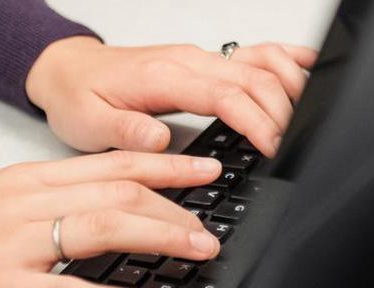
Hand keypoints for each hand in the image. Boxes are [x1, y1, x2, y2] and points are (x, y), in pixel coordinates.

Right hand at [0, 151, 221, 287]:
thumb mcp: (0, 195)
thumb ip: (51, 194)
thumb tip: (103, 198)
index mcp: (34, 180)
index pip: (114, 164)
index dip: (167, 167)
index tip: (206, 170)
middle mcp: (32, 203)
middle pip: (119, 193)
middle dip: (175, 208)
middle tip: (212, 225)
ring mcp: (18, 243)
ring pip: (102, 228)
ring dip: (157, 237)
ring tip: (196, 250)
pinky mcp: (3, 285)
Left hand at [26, 36, 317, 157]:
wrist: (65, 70)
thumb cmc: (77, 97)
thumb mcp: (87, 124)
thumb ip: (126, 132)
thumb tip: (159, 141)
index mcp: (163, 77)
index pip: (226, 95)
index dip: (257, 121)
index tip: (273, 147)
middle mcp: (187, 61)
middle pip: (254, 79)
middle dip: (282, 113)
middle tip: (292, 147)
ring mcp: (199, 58)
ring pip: (261, 62)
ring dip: (291, 85)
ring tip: (308, 117)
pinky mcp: (203, 61)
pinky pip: (253, 52)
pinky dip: (285, 58)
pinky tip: (308, 68)